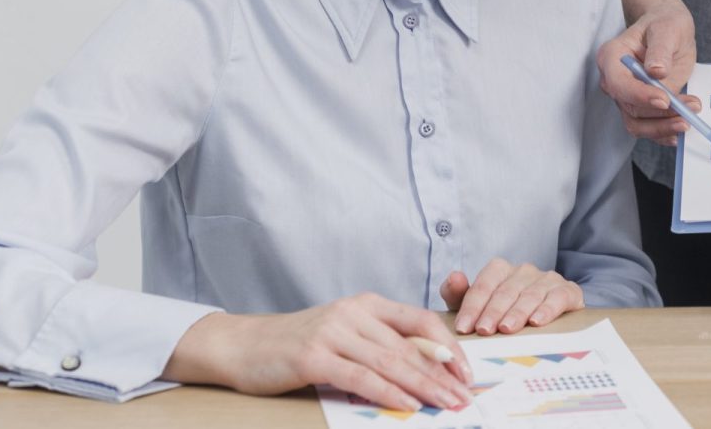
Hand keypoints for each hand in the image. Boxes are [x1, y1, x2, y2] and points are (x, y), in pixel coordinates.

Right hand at [165, 294, 472, 411]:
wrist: (244, 345)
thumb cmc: (299, 344)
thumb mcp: (346, 334)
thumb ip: (380, 344)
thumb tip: (425, 369)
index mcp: (368, 305)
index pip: (421, 321)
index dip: (447, 346)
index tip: (466, 371)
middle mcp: (354, 313)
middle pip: (409, 346)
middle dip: (442, 374)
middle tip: (465, 396)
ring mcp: (333, 333)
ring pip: (390, 362)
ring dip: (423, 386)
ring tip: (446, 403)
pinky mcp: (313, 357)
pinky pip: (360, 377)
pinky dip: (388, 392)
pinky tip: (407, 404)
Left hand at [443, 259, 584, 334]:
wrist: (547, 319)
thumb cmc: (504, 315)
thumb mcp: (477, 308)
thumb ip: (459, 295)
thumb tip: (454, 277)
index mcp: (500, 270)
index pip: (484, 284)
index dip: (472, 306)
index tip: (464, 327)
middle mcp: (524, 271)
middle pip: (506, 290)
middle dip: (493, 311)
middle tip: (484, 330)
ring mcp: (548, 279)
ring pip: (531, 294)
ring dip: (517, 312)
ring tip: (506, 328)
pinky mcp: (568, 291)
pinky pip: (558, 297)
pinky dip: (548, 309)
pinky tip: (537, 322)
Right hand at [595, 0, 698, 143]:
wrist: (669, 31)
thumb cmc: (665, 24)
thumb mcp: (668, 28)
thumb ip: (661, 49)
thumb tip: (656, 71)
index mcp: (612, 57)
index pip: (618, 83)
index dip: (640, 95)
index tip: (665, 99)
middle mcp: (614, 80)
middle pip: (629, 107)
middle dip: (660, 114)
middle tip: (689, 110)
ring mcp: (625, 96)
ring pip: (636, 123)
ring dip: (663, 126)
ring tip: (689, 119)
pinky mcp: (640, 106)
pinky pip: (646, 126)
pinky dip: (662, 133)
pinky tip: (678, 132)